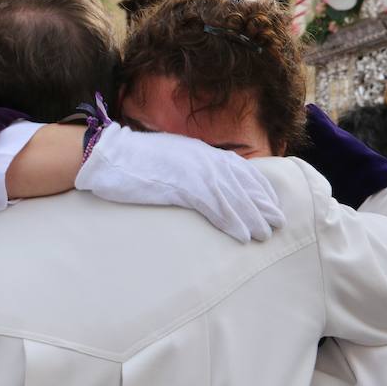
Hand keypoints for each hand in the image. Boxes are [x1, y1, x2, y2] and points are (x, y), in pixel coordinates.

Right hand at [75, 123, 285, 242]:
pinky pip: (213, 205)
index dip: (257, 186)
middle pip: (241, 183)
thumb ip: (188, 167)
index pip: (238, 168)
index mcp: (199, 151)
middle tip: (278, 222)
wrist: (108, 154)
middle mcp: (202, 158)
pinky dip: (231, 220)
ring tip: (265, 233)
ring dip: (251, 216)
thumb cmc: (132, 160)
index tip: (271, 201)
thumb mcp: (168, 157)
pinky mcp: (182, 186)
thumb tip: (201, 184)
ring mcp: (193, 171)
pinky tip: (241, 234)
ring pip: (232, 195)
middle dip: (261, 203)